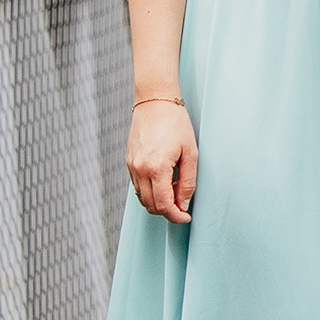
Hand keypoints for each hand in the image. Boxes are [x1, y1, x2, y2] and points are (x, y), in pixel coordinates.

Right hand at [127, 98, 196, 221]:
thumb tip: (184, 204)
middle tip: (183, 205)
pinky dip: (150, 191)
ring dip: (158, 202)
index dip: (176, 216)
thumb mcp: (191, 153)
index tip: (186, 218)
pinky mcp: (128, 161)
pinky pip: (137, 186)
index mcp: (156, 168)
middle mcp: (139, 170)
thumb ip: (187, 182)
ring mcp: (131, 166)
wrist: (155, 101)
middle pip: (151, 206)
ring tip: (175, 191)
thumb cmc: (176, 124)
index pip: (164, 205)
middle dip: (168, 212)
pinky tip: (164, 181)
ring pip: (142, 198)